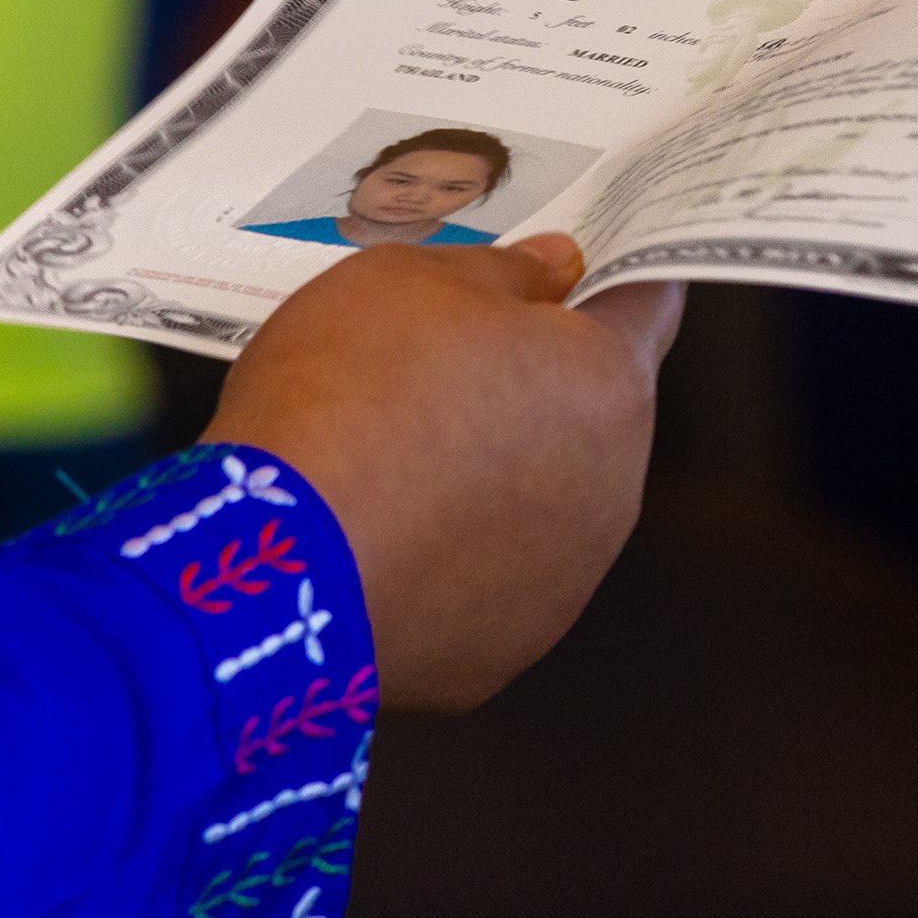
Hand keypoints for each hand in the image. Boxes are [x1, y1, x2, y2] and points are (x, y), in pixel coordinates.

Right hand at [206, 233, 681, 711]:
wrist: (267, 567)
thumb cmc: (340, 406)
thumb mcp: (408, 282)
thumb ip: (503, 272)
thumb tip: (553, 271)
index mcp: (606, 383)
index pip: (649, 307)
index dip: (615, 277)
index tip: (584, 268)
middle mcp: (610, 489)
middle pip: (595, 414)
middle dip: (537, 385)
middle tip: (446, 363)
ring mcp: (563, 581)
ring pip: (546, 505)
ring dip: (497, 477)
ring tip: (396, 455)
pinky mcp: (503, 649)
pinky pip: (492, 583)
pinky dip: (454, 558)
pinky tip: (386, 533)